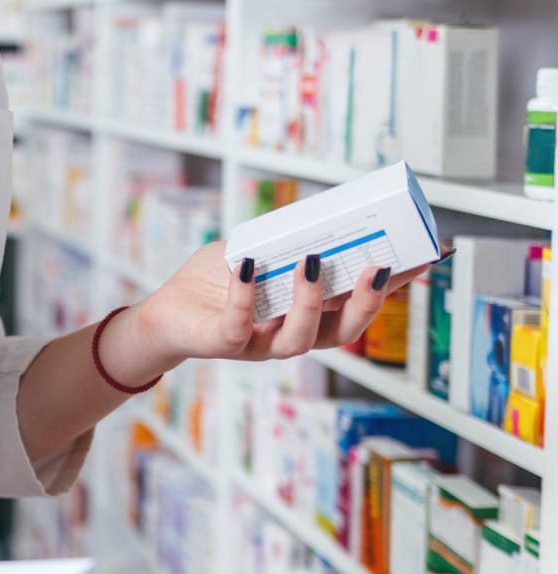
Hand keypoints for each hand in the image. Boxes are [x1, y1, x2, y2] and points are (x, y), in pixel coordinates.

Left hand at [136, 241, 434, 364]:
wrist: (166, 312)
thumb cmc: (216, 281)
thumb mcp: (256, 250)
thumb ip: (286, 237)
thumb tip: (321, 211)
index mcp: (307, 314)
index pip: (358, 304)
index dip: (393, 287)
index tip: (425, 257)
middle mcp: (290, 334)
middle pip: (341, 332)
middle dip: (365, 304)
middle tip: (380, 268)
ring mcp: (258, 344)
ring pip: (297, 339)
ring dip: (309, 303)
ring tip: (311, 263)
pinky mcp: (222, 344)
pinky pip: (238, 326)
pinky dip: (245, 296)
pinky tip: (248, 267)